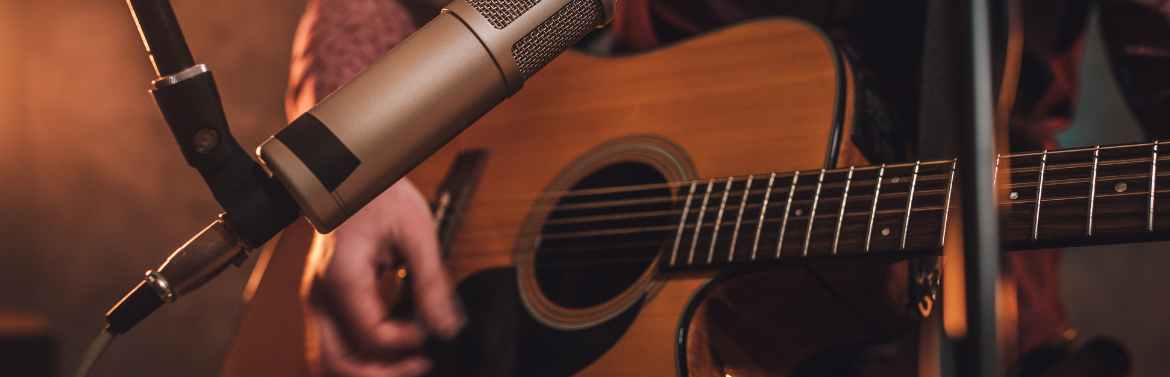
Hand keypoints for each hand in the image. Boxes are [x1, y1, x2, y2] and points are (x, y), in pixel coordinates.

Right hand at [302, 178, 464, 376]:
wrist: (348, 171)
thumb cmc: (380, 192)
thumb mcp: (416, 232)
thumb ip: (432, 283)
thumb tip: (448, 327)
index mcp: (341, 279)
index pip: (372, 336)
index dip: (408, 341)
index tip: (434, 326)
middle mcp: (319, 296)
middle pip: (337, 363)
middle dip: (381, 374)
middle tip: (421, 364)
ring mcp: (317, 300)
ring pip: (331, 359)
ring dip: (370, 369)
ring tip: (411, 361)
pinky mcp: (324, 300)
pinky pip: (337, 341)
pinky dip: (364, 352)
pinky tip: (397, 342)